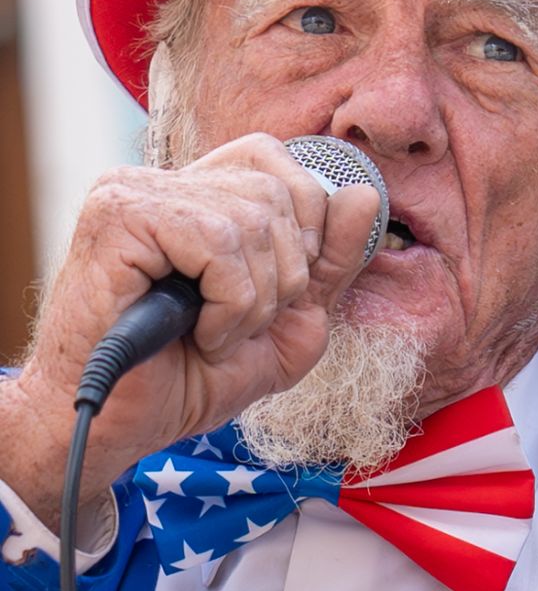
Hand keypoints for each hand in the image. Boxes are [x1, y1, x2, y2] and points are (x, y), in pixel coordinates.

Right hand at [3, 134, 378, 523]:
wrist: (121, 430)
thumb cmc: (191, 376)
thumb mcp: (287, 322)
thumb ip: (330, 262)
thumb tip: (366, 195)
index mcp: (196, 193)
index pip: (274, 160)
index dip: (302, 222)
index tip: (282, 292)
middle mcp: (163, 180)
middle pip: (276, 192)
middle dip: (282, 277)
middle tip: (238, 325)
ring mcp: (135, 191)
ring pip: (253, 220)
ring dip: (253, 302)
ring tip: (213, 336)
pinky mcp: (118, 217)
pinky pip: (218, 242)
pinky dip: (228, 304)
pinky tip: (198, 335)